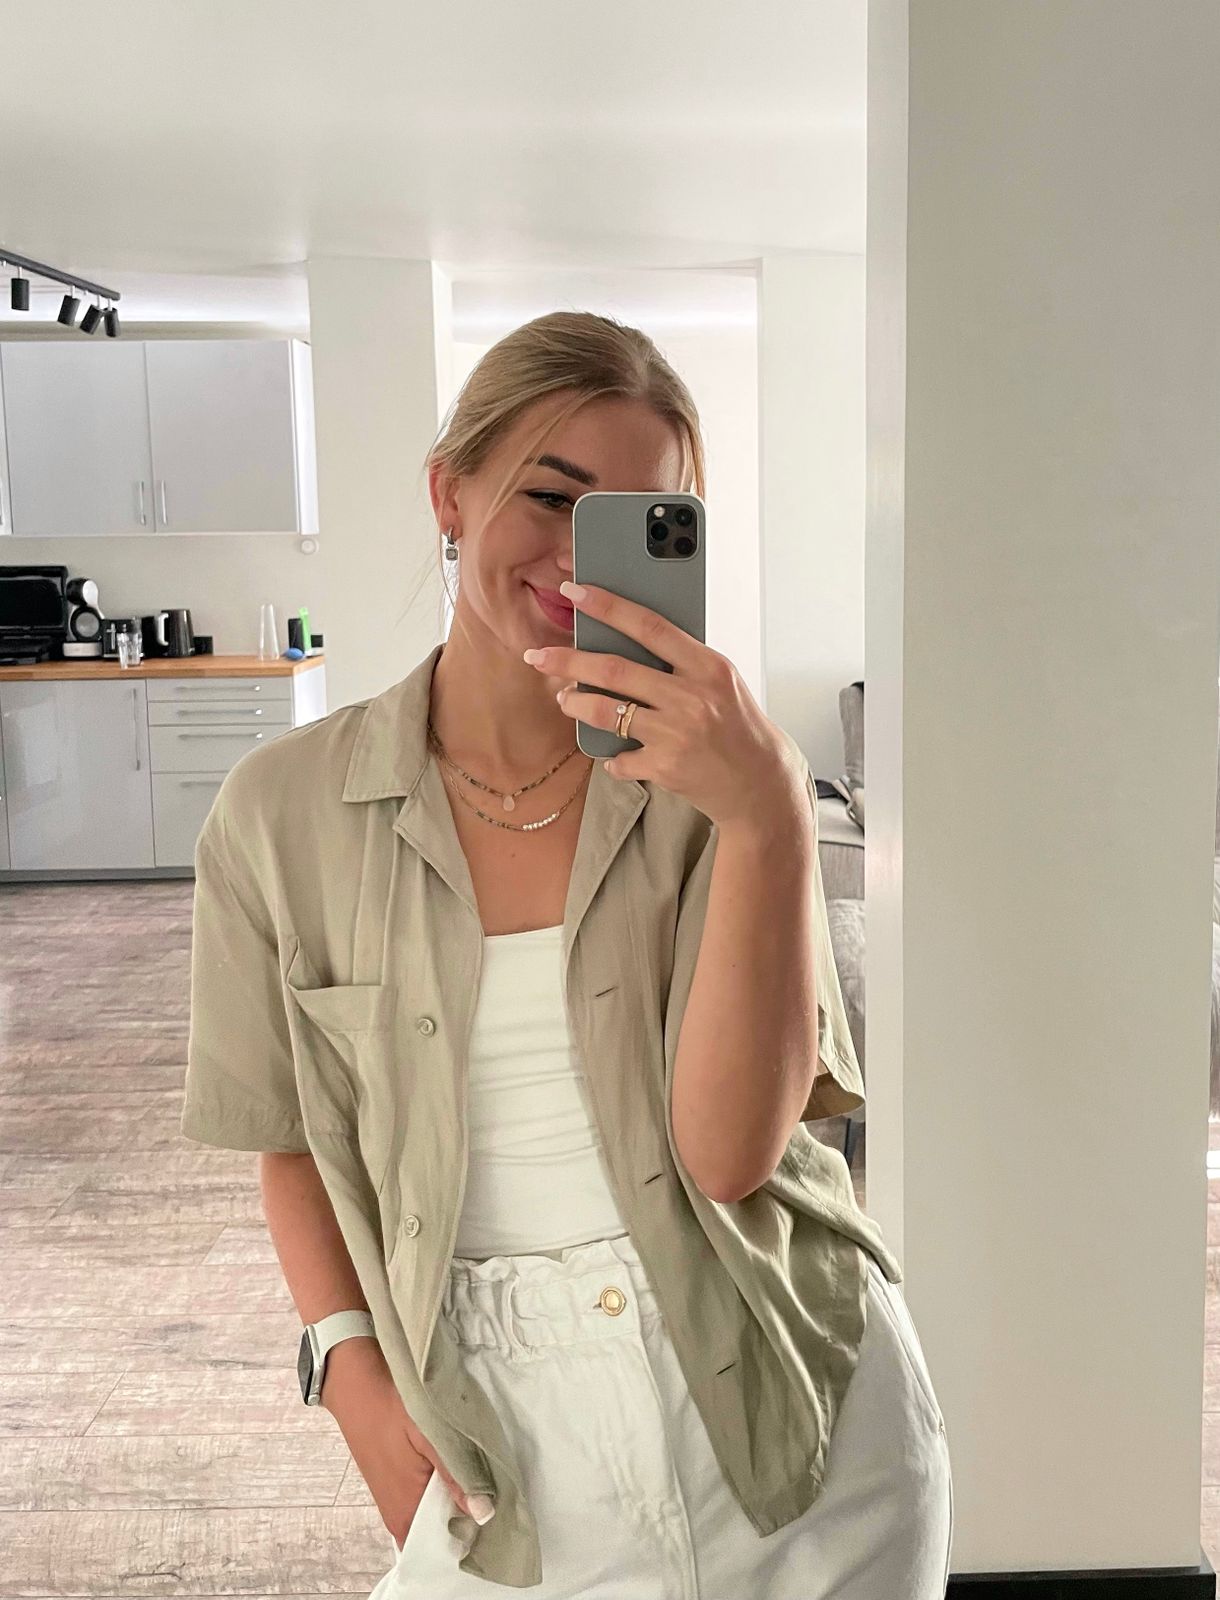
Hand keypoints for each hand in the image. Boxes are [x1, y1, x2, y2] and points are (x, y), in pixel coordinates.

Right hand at [320, 1338, 493, 1545]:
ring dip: (455, 1494)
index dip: (476, 1531)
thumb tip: (486, 1514)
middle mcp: (398, 1517)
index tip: (500, 1512)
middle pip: (443, 1528)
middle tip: (493, 1486)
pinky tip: (451, 1463)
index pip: (448, 1546)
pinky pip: (423, 1495)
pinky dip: (440, 1484)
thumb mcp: (428, 1436)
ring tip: (476, 1472)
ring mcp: (394, 1500)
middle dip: (468, 1510)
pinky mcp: (393, 1483)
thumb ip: (456, 1475)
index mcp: (406, 1516)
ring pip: (435, 1509)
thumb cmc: (390, 1407)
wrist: (355, 1381)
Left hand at [522, 580, 801, 828]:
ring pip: (606, 713)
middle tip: (538, 656)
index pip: (649, 625)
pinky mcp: (666, 767)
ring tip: (564, 698)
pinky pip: (619, 758)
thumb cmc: (737, 726)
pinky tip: (616, 755)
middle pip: (614, 670)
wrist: (760, 782)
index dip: (607, 605)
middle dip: (568, 661)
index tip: (575, 592)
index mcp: (707, 666)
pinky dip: (612, 757)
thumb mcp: (719, 681)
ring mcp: (677, 734)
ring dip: (575, 704)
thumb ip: (681, 661)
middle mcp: (692, 697)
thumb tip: (626, 639)